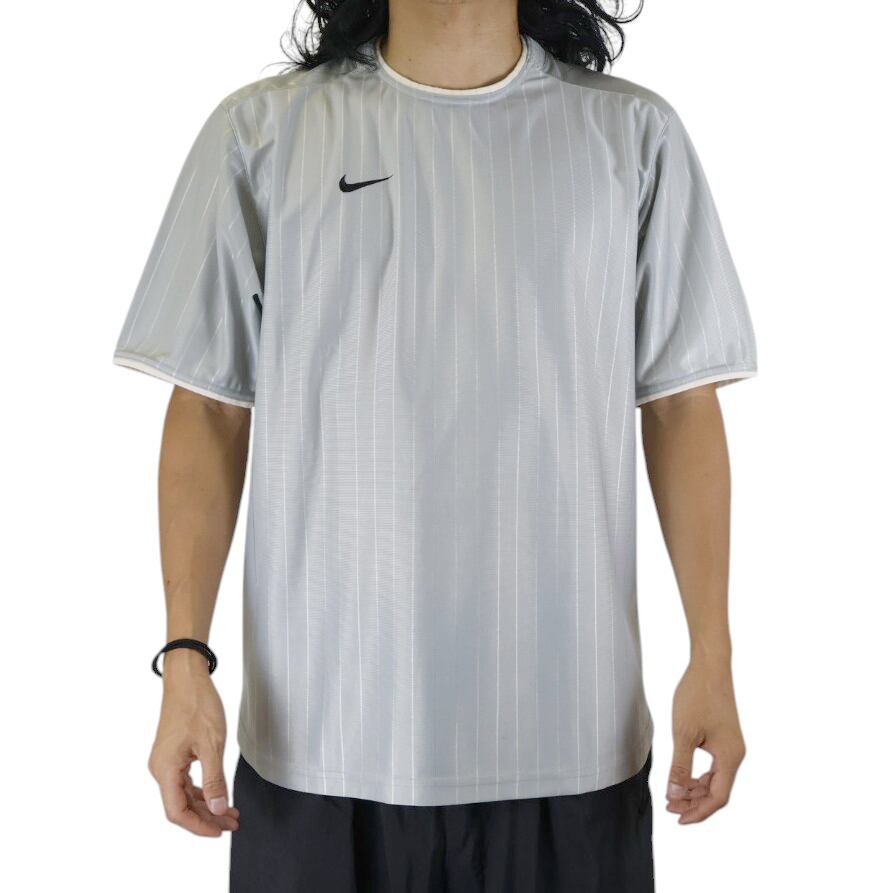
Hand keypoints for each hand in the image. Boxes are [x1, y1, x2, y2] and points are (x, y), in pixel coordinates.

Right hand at [147, 648, 239, 835]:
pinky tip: (218, 793)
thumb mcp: (212, 744)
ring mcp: (165, 761)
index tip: (220, 831)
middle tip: (232, 822)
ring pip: (184, 794)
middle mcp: (160, 769)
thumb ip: (215, 780)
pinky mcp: (172, 753)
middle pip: (180, 806)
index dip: (199, 826)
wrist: (186, 678)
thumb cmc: (197, 705)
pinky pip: (185, 780)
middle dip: (207, 817)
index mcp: (165, 770)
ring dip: (206, 804)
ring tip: (230, 811)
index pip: (177, 812)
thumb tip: (218, 809)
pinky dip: (202, 789)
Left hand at [666, 655, 745, 823]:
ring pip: (715, 779)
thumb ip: (680, 767)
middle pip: (718, 791)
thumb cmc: (697, 696)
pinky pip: (714, 766)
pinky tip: (683, 777)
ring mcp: (731, 746)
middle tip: (669, 805)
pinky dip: (699, 775)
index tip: (679, 818)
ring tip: (673, 794)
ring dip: (695, 790)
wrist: (709, 666)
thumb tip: (675, 795)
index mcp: (730, 757)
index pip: (718, 797)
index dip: (699, 812)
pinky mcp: (724, 737)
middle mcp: (735, 754)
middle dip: (694, 802)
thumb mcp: (683, 734)